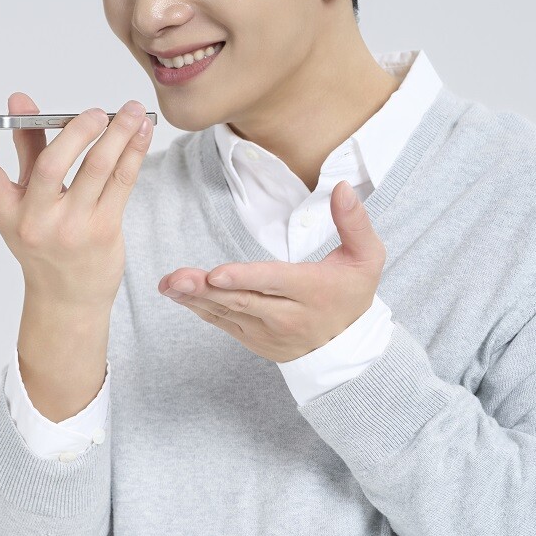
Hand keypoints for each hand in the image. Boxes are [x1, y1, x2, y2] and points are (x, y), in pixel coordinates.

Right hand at [0, 92, 152, 311]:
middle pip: (52, 166)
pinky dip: (133, 152)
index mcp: (7, 212)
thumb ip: (26, 149)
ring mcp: (72, 228)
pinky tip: (141, 133)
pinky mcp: (103, 231)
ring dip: (118, 134)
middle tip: (96, 112)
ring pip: (97, 169)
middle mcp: (36, 221)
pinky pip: (121, 182)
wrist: (69, 297)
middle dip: (76, 131)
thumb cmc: (46, 241)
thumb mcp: (26, 201)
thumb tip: (20, 101)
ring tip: (133, 111)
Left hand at [157, 181, 385, 362]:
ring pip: (227, 313)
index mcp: (312, 290)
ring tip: (168, 284)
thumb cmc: (352, 294)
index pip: (273, 282)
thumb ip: (355, 222)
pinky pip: (223, 323)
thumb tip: (343, 187)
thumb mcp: (367, 257)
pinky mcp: (253, 339)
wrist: (346, 349)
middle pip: (241, 300)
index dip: (243, 278)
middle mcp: (287, 315)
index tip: (215, 273)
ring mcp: (267, 331)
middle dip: (205, 289)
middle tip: (175, 278)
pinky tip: (178, 295)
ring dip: (194, 299)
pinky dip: (200, 309)